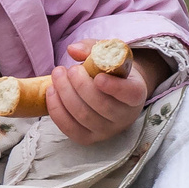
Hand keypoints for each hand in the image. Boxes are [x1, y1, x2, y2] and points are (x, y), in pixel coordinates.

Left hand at [46, 41, 161, 146]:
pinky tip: (51, 92)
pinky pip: (69, 128)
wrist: (110, 91)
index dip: (114, 87)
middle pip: (101, 105)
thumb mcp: (107, 55)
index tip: (97, 77)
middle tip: (68, 69)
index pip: (130, 94)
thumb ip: (92, 49)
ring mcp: (107, 130)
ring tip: (57, 75)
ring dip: (64, 93)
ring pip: (83, 115)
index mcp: (137, 93)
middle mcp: (125, 116)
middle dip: (79, 85)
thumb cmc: (109, 71)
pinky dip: (56, 109)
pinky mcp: (88, 138)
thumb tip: (72, 50)